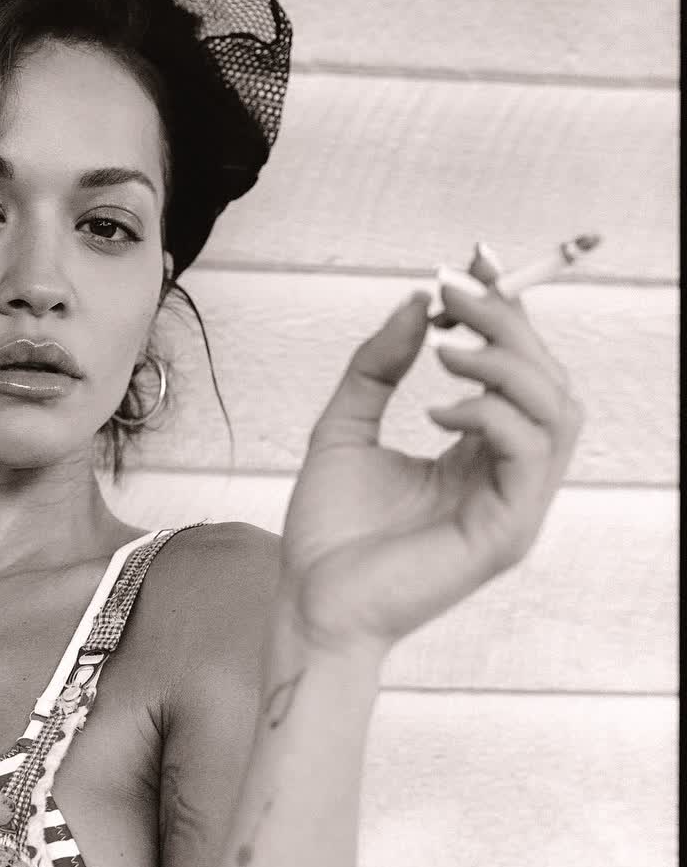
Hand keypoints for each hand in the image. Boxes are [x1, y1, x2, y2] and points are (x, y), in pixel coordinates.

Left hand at [278, 244, 583, 659]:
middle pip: (548, 379)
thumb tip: (413, 304)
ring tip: (447, 351)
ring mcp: (514, 505)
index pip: (517, 369)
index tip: (474, 261)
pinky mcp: (507, 532)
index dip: (506, 310)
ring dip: (507, 364)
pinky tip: (439, 410)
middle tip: (454, 294)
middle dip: (508, 324)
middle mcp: (506, 475)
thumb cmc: (327, 534)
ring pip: (556, 410)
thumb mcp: (343, 429)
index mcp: (478, 453)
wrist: (309, 605)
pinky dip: (492, 415)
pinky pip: (530, 453)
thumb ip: (375, 369)